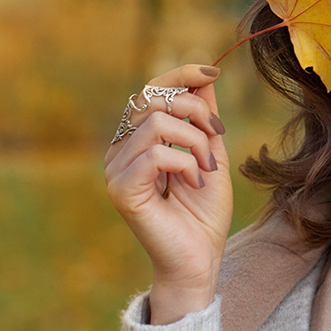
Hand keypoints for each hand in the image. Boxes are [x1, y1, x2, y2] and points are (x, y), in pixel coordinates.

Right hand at [104, 64, 232, 323]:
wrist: (200, 258)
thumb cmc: (204, 211)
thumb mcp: (211, 150)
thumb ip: (204, 115)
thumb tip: (205, 72)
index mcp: (138, 138)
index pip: (152, 89)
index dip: (181, 74)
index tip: (212, 72)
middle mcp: (120, 149)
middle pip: (155, 98)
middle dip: (197, 112)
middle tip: (215, 141)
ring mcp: (115, 169)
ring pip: (158, 123)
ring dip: (195, 142)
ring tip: (205, 168)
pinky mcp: (120, 189)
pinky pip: (155, 154)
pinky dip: (185, 163)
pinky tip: (193, 182)